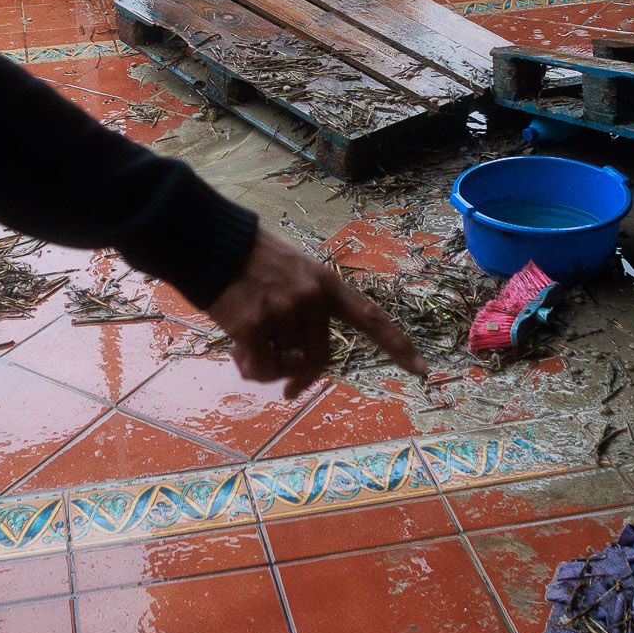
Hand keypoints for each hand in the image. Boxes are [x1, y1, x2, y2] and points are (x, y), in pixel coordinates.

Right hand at [206, 229, 426, 397]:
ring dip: (267, 368)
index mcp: (325, 284)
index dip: (398, 346)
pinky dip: (249, 369)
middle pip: (321, 359)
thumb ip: (305, 311)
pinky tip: (236, 353)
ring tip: (247, 347)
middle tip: (288, 387)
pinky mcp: (254, 325)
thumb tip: (299, 366)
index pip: (371, 318)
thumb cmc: (249, 261)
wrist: (210, 244)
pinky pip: (260, 370)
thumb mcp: (292, 273)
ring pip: (286, 367)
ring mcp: (283, 311)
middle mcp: (311, 298)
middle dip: (302, 377)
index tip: (423, 371)